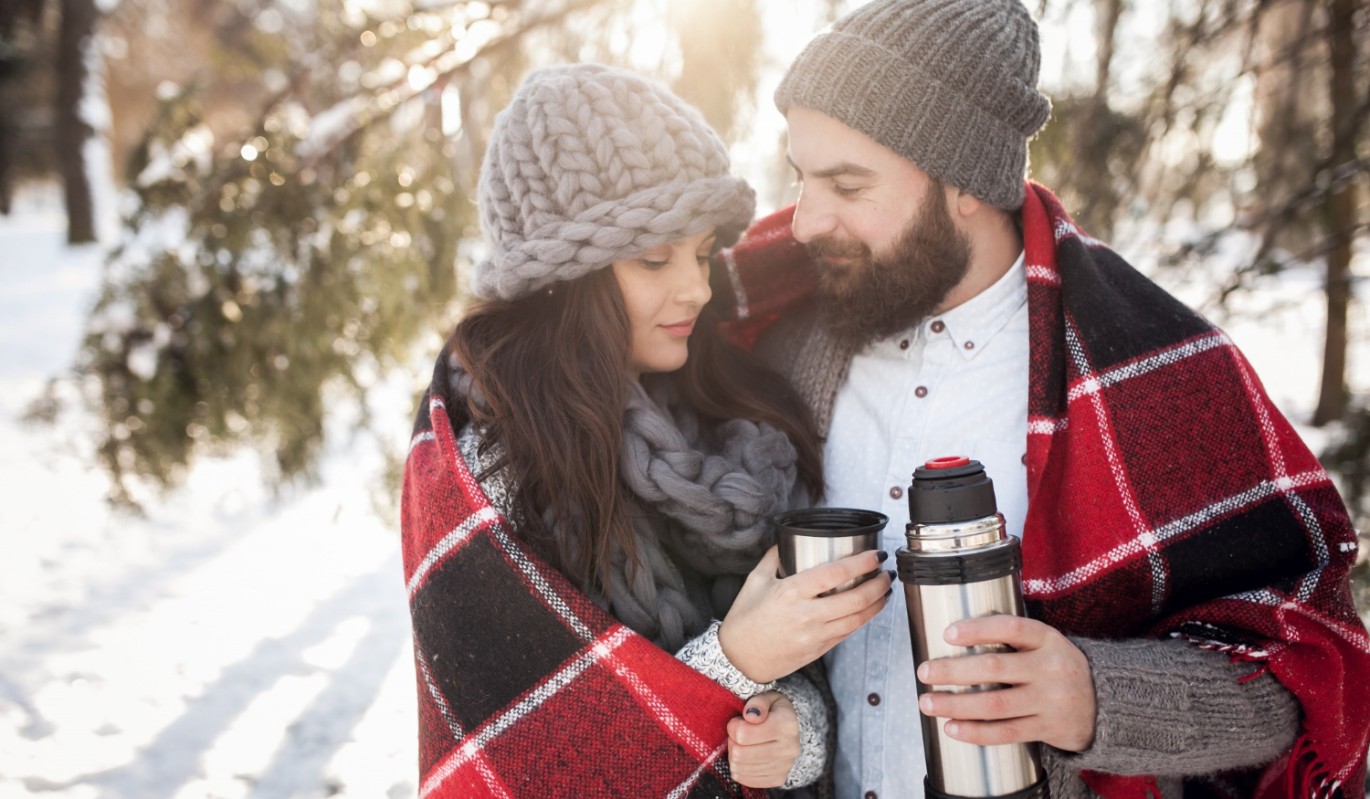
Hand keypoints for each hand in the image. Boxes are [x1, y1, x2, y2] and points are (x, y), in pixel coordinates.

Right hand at [719, 546, 892, 682]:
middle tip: (886, 572)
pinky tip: (868, 609)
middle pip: (856, 599)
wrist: (738, 659)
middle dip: (879, 583)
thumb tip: (788, 540)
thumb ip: (774, 557)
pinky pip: (848, 632)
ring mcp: (815, 635)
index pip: (836, 574)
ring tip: (885, 590)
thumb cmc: (744, 620)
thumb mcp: (755, 581)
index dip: (862, 563)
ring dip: (877, 603)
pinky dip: (863, 619)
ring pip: (858, 619)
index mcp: (791, 592)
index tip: (876, 555)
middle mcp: (807, 614)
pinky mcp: (819, 649)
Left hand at [727, 692, 799, 788]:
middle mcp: (790, 748)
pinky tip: (746, 757)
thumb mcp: (768, 697)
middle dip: (732, 742)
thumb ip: (758, 702)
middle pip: (739, 754)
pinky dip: (740, 768)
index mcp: (787, 724)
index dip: (733, 727)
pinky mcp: (779, 779)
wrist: (791, 731)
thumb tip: (749, 715)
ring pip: (739, 768)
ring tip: (742, 745)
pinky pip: (745, 779)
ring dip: (734, 756)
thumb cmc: (773, 711)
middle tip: (737, 735)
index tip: (737, 721)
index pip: (744, 734)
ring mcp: (785, 766)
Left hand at [916, 615, 1095, 751]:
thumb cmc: (1058, 667)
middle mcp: (1051, 668)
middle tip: (924, 672)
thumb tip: (955, 635)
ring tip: (928, 702)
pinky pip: (1006, 732)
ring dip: (955, 704)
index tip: (947, 633)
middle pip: (994, 668)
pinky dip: (975, 732)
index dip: (977, 629)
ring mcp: (1051, 701)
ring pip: (995, 704)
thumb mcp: (1046, 643)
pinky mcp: (1049, 728)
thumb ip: (1012, 638)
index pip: (1010, 628)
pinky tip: (952, 728)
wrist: (1104, 704)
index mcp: (1048, 639)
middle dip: (953, 670)